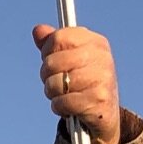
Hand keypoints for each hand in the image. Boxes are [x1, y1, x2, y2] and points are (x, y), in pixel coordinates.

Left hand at [32, 24, 120, 143]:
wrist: (104, 113)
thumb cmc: (82, 82)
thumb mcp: (70, 59)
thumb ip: (53, 44)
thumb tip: (38, 30)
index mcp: (95, 42)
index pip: (59, 37)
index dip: (48, 50)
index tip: (52, 59)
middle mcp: (101, 57)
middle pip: (52, 62)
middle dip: (46, 75)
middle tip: (56, 80)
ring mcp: (102, 78)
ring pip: (55, 84)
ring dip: (52, 93)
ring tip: (63, 94)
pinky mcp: (98, 100)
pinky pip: (61, 103)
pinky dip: (58, 107)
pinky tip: (68, 107)